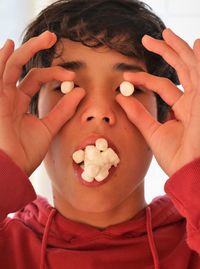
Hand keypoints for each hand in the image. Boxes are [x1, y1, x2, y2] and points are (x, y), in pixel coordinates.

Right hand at [0, 31, 84, 175]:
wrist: (12, 169)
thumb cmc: (26, 152)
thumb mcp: (49, 127)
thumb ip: (63, 110)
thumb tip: (81, 91)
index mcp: (20, 102)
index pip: (36, 79)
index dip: (54, 74)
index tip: (73, 77)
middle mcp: (9, 95)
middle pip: (22, 67)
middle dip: (36, 50)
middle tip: (53, 38)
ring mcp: (1, 96)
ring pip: (11, 65)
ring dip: (26, 49)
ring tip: (45, 37)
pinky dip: (2, 60)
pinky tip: (8, 45)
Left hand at [116, 28, 199, 175]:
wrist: (189, 170)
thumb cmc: (176, 157)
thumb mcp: (153, 132)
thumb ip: (138, 115)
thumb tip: (120, 97)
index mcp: (181, 109)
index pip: (162, 86)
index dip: (144, 79)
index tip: (127, 76)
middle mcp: (192, 100)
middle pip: (178, 71)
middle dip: (165, 53)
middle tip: (148, 40)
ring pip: (190, 66)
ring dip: (178, 49)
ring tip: (165, 33)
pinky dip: (199, 58)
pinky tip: (195, 43)